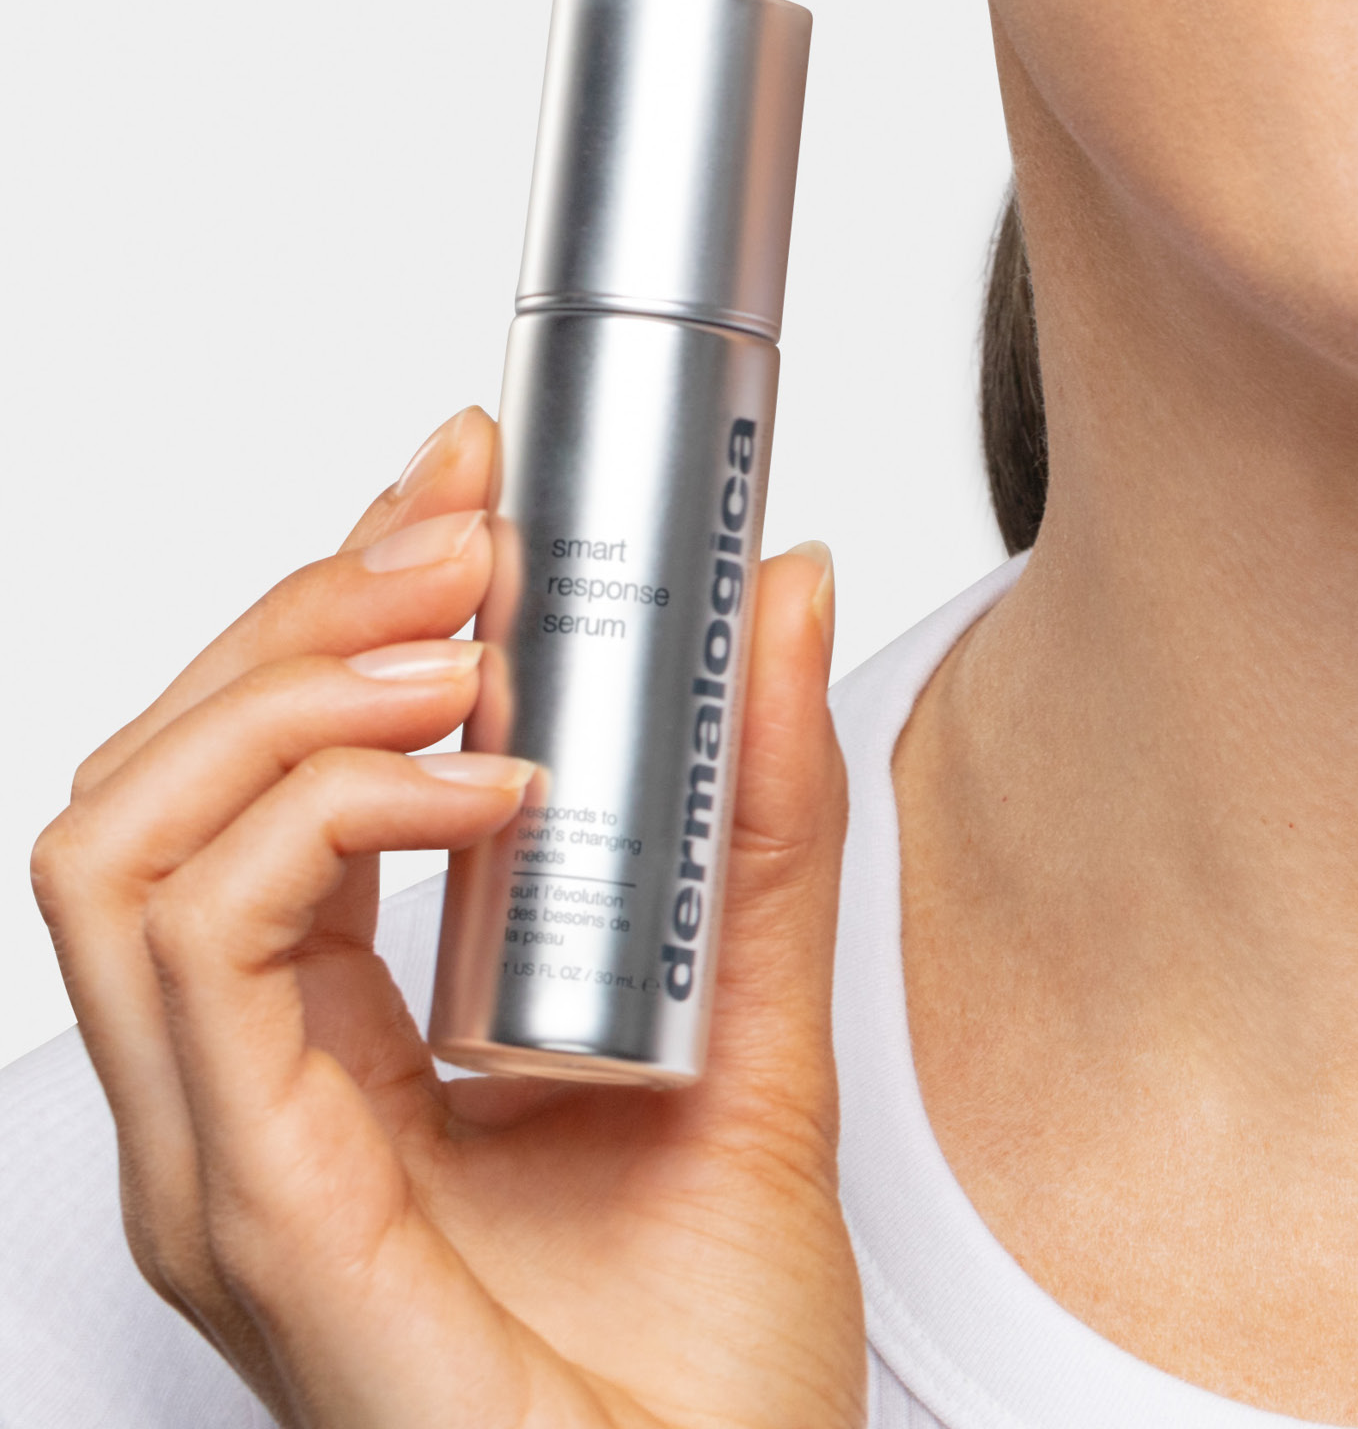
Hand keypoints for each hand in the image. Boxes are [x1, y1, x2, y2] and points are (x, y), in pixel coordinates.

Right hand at [30, 407, 866, 1427]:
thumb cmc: (714, 1379)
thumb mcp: (763, 1032)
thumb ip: (765, 821)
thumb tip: (772, 591)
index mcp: (328, 1058)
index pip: (250, 777)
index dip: (332, 598)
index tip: (464, 481)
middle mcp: (247, 1102)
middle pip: (152, 780)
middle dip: (300, 610)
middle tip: (469, 537)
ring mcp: (232, 1164)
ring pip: (122, 847)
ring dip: (286, 691)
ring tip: (468, 645)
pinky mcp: (268, 1219)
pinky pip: (205, 959)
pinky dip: (326, 817)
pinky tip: (490, 785)